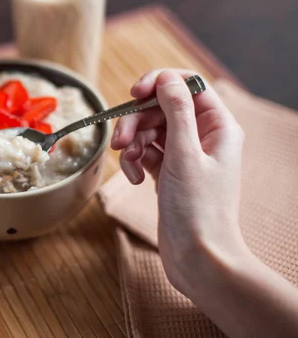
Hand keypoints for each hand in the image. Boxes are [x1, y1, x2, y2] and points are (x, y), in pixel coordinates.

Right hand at [110, 69, 246, 295]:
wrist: (198, 257)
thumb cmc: (199, 209)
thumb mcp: (184, 154)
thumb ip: (175, 112)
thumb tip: (166, 79)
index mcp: (217, 126)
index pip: (188, 85)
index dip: (159, 83)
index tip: (134, 93)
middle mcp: (202, 136)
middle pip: (161, 108)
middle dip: (136, 121)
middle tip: (120, 141)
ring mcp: (184, 155)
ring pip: (149, 130)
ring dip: (132, 143)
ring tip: (126, 163)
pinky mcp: (168, 172)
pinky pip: (145, 152)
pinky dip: (134, 162)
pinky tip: (134, 179)